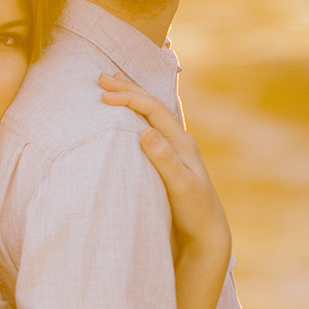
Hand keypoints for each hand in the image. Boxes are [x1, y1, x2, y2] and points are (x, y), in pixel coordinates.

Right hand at [98, 73, 230, 262]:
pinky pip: (150, 127)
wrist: (206, 232)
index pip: (153, 110)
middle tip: (102, 77)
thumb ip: (164, 159)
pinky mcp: (168, 160)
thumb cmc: (194, 211)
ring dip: (132, 98)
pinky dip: (135, 115)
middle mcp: (179, 141)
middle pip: (152, 106)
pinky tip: (128, 116)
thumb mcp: (180, 186)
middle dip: (128, 89)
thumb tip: (145, 131)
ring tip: (114, 84)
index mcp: (181, 142)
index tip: (104, 94)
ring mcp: (174, 150)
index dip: (130, 98)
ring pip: (151, 114)